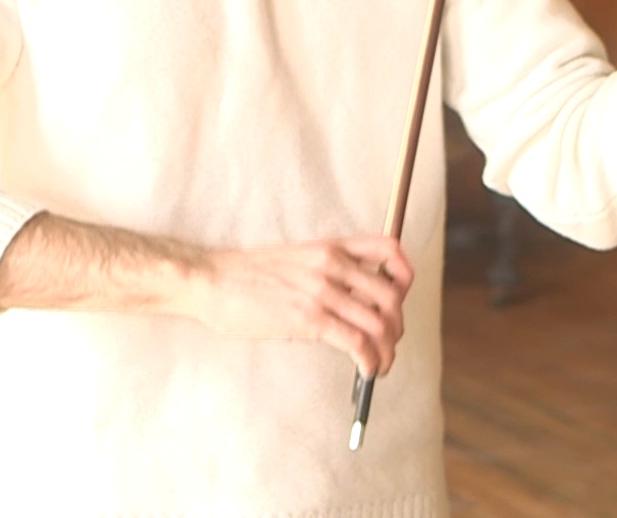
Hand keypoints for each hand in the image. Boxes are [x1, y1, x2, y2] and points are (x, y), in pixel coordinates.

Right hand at [184, 236, 413, 377]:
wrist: (212, 280)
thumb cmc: (246, 275)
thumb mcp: (295, 258)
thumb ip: (325, 270)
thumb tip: (354, 302)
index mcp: (330, 247)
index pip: (388, 249)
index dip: (404, 275)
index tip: (400, 297)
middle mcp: (332, 264)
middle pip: (391, 295)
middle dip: (397, 325)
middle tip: (389, 342)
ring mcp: (322, 291)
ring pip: (379, 323)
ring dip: (388, 350)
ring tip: (381, 365)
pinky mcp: (310, 318)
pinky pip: (357, 342)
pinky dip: (371, 360)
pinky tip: (367, 369)